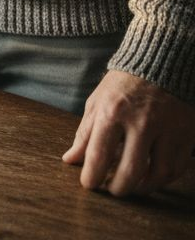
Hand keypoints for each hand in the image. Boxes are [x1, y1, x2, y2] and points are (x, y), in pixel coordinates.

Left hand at [62, 70, 194, 195]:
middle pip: (130, 171)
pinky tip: (153, 178)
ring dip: (144, 188)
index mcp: (112, 112)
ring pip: (158, 174)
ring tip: (132, 187)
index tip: (89, 185)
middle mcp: (142, 122)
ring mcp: (167, 128)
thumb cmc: (123, 85)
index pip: (99, 155)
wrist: (161, 63)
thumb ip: (85, 133)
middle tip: (112, 191)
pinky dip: (164, 178)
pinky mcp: (187, 133)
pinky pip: (177, 166)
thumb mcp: (97, 103)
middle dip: (118, 189)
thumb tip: (70, 160)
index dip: (92, 176)